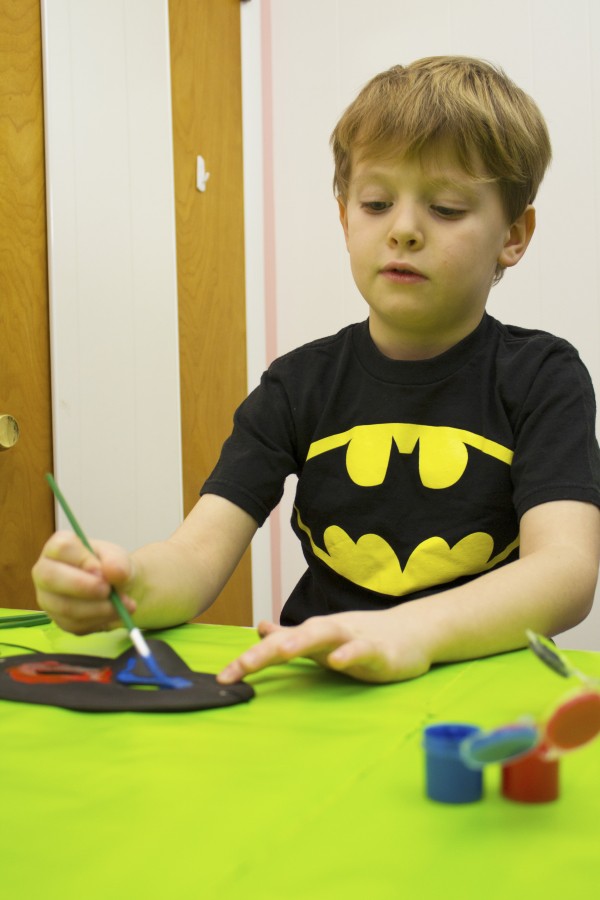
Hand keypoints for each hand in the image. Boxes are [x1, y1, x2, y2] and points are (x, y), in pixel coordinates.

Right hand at [32, 531, 136, 634]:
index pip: (61, 548)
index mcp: (57, 548)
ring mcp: (48, 598)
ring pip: (64, 606)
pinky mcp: (58, 620)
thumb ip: (117, 562)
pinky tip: (115, 612)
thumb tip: (113, 572)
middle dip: (83, 586)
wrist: (118, 589)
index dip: (83, 559)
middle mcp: (45, 571)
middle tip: (108, 590)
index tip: (102, 569)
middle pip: (50, 577)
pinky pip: (75, 623)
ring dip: (97, 607)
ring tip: (122, 603)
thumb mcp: (119, 558)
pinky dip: (100, 619)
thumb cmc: (111, 566)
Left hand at [217, 609, 432, 684]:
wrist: (412, 632)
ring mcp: (352, 638)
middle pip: (290, 639)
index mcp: (312, 634)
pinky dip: (349, 653)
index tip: (222, 678)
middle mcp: (328, 632)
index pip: (274, 646)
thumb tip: (261, 629)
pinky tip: (337, 661)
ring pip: (322, 636)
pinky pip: (362, 650)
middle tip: (237, 669)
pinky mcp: (378, 650)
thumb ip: (291, 637)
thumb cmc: (363, 637)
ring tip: (278, 651)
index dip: (248, 661)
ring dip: (300, 642)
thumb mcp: (322, 639)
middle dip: (262, 653)